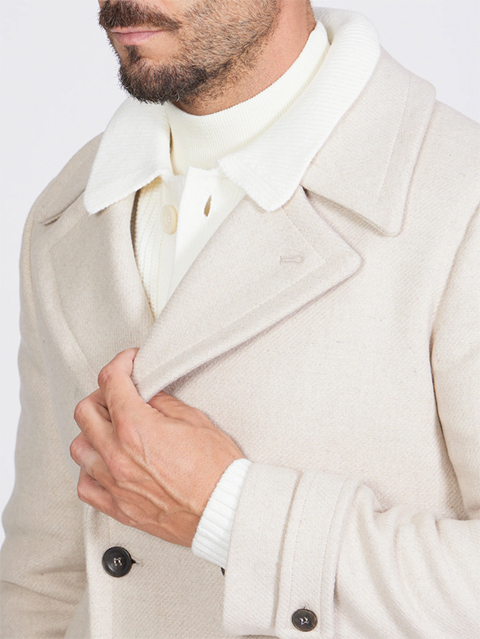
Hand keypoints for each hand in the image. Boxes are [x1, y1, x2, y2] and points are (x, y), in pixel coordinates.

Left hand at [70, 348, 243, 546]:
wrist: (225, 509)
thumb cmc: (217, 471)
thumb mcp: (194, 420)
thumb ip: (162, 402)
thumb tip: (148, 394)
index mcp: (136, 428)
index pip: (111, 382)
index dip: (119, 364)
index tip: (127, 363)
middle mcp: (118, 455)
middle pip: (85, 411)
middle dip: (102, 394)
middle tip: (119, 394)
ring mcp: (115, 483)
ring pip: (79, 447)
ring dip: (92, 432)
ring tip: (111, 429)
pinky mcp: (119, 507)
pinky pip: (85, 485)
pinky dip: (90, 470)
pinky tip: (106, 464)